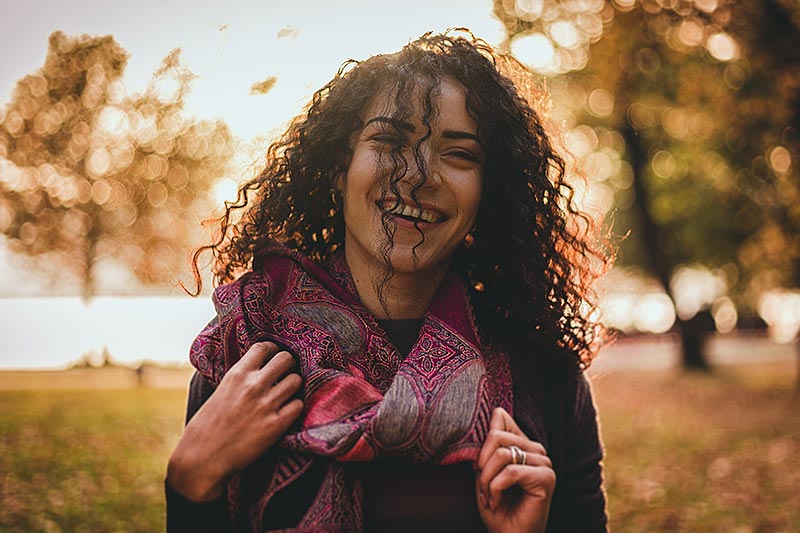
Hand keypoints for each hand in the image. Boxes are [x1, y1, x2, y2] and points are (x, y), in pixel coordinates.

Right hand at [167, 342, 303, 501]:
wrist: (202, 459)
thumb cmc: (206, 427)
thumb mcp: (220, 391)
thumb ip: (240, 378)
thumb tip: (258, 367)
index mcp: (237, 374)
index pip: (265, 347)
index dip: (273, 351)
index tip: (274, 358)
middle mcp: (253, 385)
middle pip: (286, 359)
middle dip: (288, 366)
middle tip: (284, 376)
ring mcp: (266, 404)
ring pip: (296, 380)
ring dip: (293, 387)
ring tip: (286, 395)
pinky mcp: (276, 425)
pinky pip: (298, 405)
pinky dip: (294, 408)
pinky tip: (286, 413)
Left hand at [476, 407, 555, 532]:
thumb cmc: (496, 506)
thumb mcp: (485, 470)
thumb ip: (489, 443)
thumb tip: (494, 411)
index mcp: (523, 444)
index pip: (501, 417)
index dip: (482, 441)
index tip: (478, 467)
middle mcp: (537, 450)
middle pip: (497, 435)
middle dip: (482, 465)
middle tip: (482, 488)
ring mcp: (544, 463)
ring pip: (502, 454)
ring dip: (486, 480)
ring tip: (488, 497)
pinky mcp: (546, 478)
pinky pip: (511, 472)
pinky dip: (495, 488)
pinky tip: (495, 502)